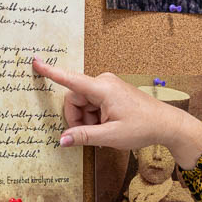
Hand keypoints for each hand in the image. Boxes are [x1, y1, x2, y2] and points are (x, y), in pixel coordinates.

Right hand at [31, 59, 201, 166]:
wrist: (166, 124)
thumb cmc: (142, 127)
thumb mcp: (110, 136)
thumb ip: (83, 137)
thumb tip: (62, 140)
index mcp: (102, 89)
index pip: (70, 79)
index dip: (51, 72)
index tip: (35, 62)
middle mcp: (103, 82)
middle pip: (74, 98)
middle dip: (76, 118)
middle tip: (89, 136)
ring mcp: (107, 86)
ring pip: (82, 103)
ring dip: (86, 120)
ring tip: (103, 133)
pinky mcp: (111, 92)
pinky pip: (92, 104)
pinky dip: (94, 118)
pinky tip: (105, 128)